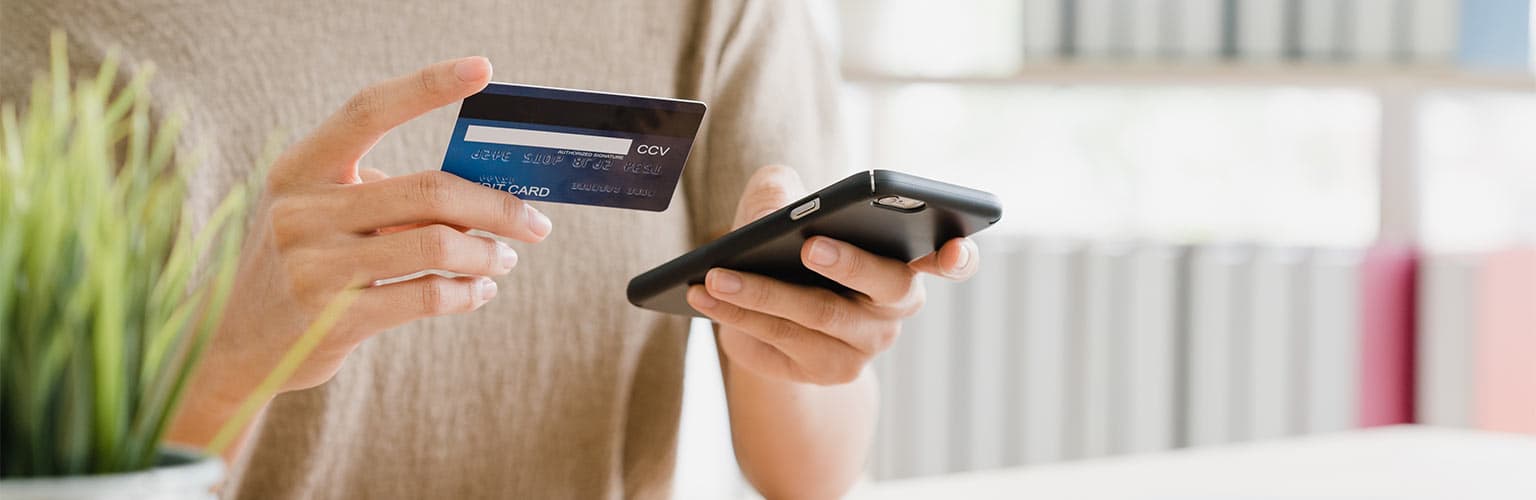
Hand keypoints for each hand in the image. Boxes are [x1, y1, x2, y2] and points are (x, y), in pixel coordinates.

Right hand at [175, 57, 551, 436]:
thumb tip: (480, 189)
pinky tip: (479, 290)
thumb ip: (383, 194)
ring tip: (504, 258)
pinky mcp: (334, 320)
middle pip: (428, 190)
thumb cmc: (301, 263)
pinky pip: (427, 296)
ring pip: (436, 244)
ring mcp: (314, 267)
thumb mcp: (320, 213)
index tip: (482, 68)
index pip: (368, 110)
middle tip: (534, 223)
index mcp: (298, 168)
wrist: (237, 345)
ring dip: (487, 252)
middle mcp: (301, 211)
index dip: (427, 85)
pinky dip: (467, 292)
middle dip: (497, 206)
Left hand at [686, 166, 978, 384]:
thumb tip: (776, 204)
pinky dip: (737, 314)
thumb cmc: (788, 245)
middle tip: (811, 246)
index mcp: (907, 260)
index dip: (959, 256)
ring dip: (761, 292)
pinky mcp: (823, 371)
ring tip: (717, 274)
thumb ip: (781, 191)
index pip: (953, 261)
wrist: (772, 316)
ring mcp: (862, 346)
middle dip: (850, 263)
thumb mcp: (782, 207)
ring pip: (816, 316)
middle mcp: (894, 308)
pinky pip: (778, 340)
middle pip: (885, 286)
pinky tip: (704, 294)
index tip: (953, 246)